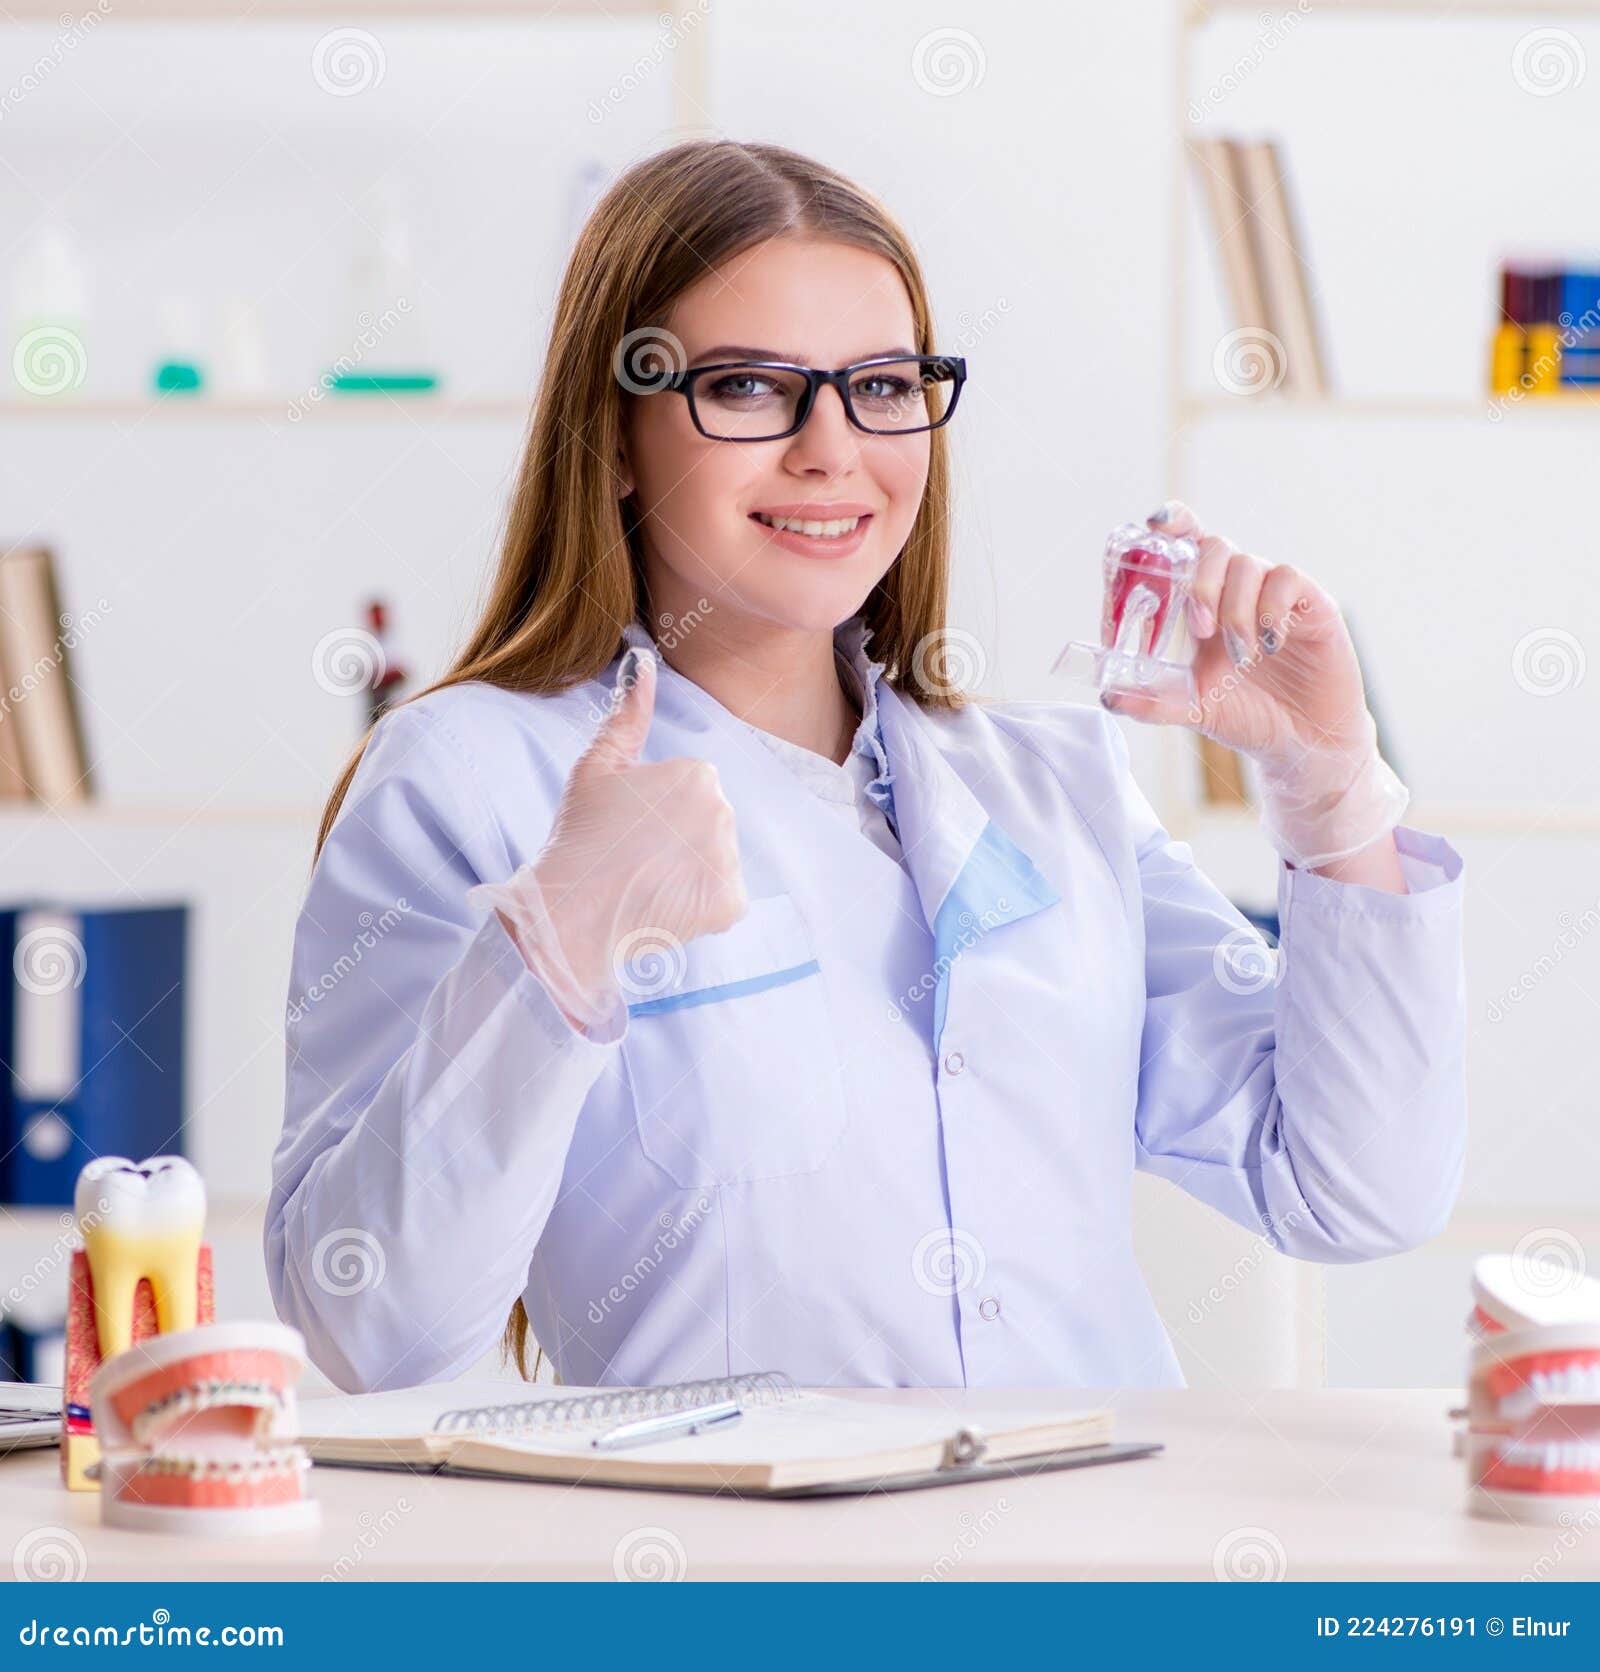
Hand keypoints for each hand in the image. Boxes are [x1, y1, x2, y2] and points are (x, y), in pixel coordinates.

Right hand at [472, 645, 747, 1029]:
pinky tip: (665, 905)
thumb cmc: (579, 836)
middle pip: (708, 824)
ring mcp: (728, 859)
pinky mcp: (730, 902)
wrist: (568, 913)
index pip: (692, 792)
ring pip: (715, 861)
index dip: (657, 813)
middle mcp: (722, 811)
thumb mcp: (597, 766)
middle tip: (634, 859)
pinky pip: (723, 900)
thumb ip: (627, 713)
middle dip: (679, 841)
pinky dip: (700, 907)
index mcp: (697, 774)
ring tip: (646, 884)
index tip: (629, 829)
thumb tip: (641, 658)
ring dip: (690, 873)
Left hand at [1102, 500, 1408, 871]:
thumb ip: (1152, 701)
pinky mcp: (1312, 604)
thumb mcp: (1192, 709)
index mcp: (1205, 601)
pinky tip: (1269, 645)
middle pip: (1214, 546)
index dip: (1173, 523)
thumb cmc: (1247, 713)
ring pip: (1248, 565)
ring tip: (1240, 656)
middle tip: (1199, 629)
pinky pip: (1287, 579)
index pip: (1189, 544)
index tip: (1153, 525)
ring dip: (1236, 610)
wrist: (1300, 741)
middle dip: (1201, 583)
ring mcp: (1274, 593)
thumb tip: (1108, 696)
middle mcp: (1238, 588)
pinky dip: (1271, 610)